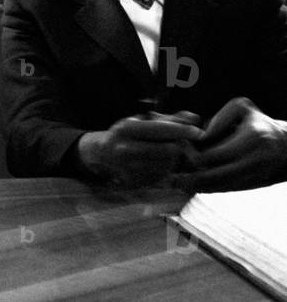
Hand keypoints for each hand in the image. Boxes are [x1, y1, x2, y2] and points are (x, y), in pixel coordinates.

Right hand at [77, 111, 204, 187]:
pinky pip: (160, 178)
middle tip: (184, 146)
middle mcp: (124, 149)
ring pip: (166, 166)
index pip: (161, 130)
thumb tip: (195, 118)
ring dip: (174, 161)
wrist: (101, 154)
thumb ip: (171, 119)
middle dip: (180, 148)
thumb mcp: (144, 121)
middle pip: (167, 151)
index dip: (182, 131)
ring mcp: (127, 168)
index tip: (199, 132)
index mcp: (126, 129)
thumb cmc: (128, 133)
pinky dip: (166, 172)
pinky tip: (159, 165)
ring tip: (167, 155)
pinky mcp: (132, 183)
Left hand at [179, 97, 286, 191]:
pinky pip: (225, 190)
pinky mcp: (252, 186)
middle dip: (190, 179)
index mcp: (251, 140)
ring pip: (218, 188)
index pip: (211, 156)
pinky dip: (208, 188)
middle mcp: (255, 161)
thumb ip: (218, 120)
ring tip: (177, 183)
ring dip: (196, 187)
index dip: (191, 155)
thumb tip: (201, 138)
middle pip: (212, 178)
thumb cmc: (259, 122)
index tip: (180, 148)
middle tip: (172, 177)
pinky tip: (193, 184)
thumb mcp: (242, 108)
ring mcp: (255, 176)